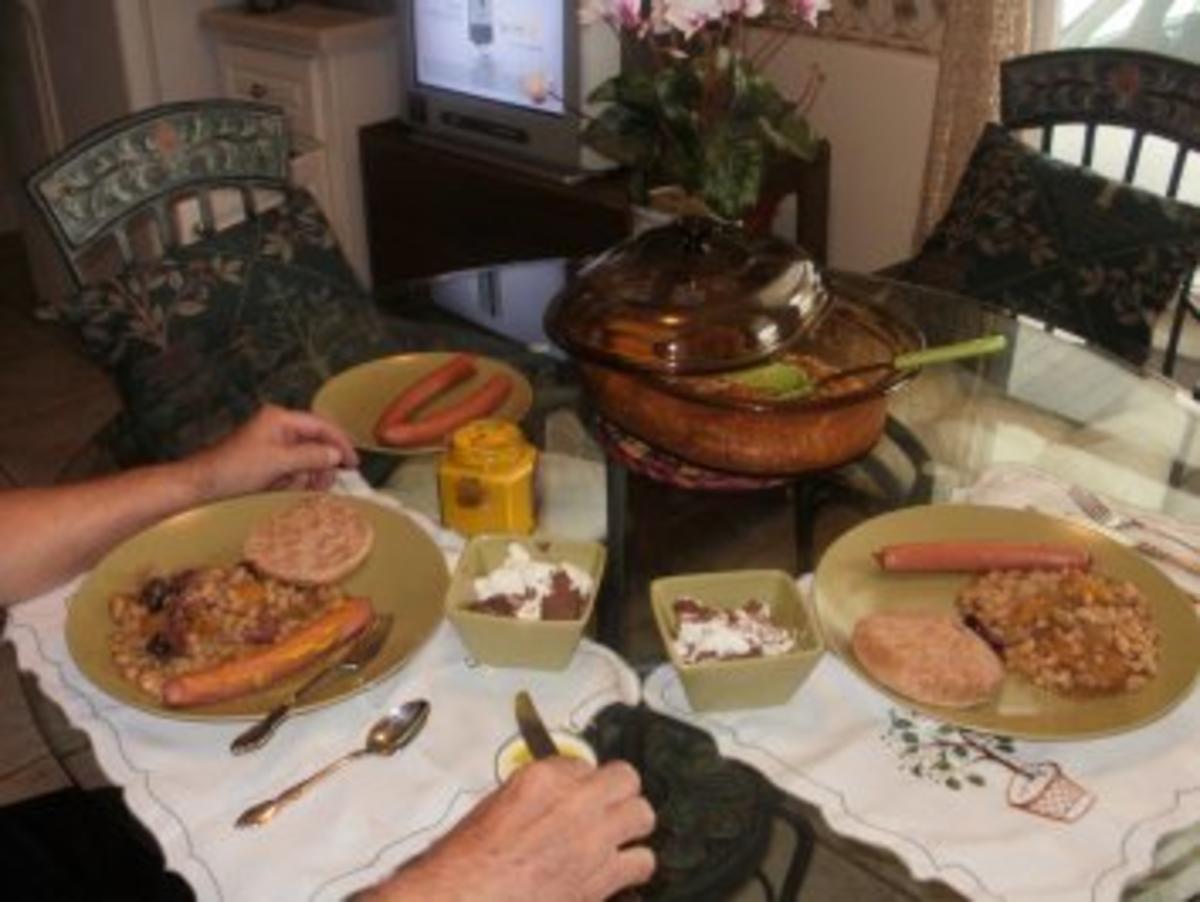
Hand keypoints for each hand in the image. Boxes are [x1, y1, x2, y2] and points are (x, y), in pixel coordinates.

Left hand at [186, 405, 358, 500]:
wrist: (201, 486)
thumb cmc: (233, 469)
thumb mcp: (278, 462)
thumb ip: (311, 456)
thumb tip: (335, 455)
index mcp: (279, 419)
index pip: (321, 425)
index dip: (340, 443)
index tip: (353, 463)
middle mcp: (278, 428)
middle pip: (315, 442)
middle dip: (322, 464)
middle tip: (328, 482)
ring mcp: (272, 445)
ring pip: (306, 459)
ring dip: (309, 475)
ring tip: (305, 488)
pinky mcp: (267, 461)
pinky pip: (293, 469)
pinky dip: (296, 480)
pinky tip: (290, 488)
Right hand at [368, 758, 654, 901]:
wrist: (464, 899)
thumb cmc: (466, 866)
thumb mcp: (491, 810)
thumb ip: (532, 797)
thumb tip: (551, 801)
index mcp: (541, 779)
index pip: (582, 763)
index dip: (581, 780)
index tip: (579, 791)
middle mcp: (573, 803)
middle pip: (625, 777)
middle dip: (619, 791)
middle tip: (611, 804)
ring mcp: (592, 839)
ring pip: (642, 815)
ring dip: (632, 826)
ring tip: (620, 837)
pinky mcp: (603, 877)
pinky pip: (642, 863)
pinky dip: (634, 868)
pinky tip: (621, 871)